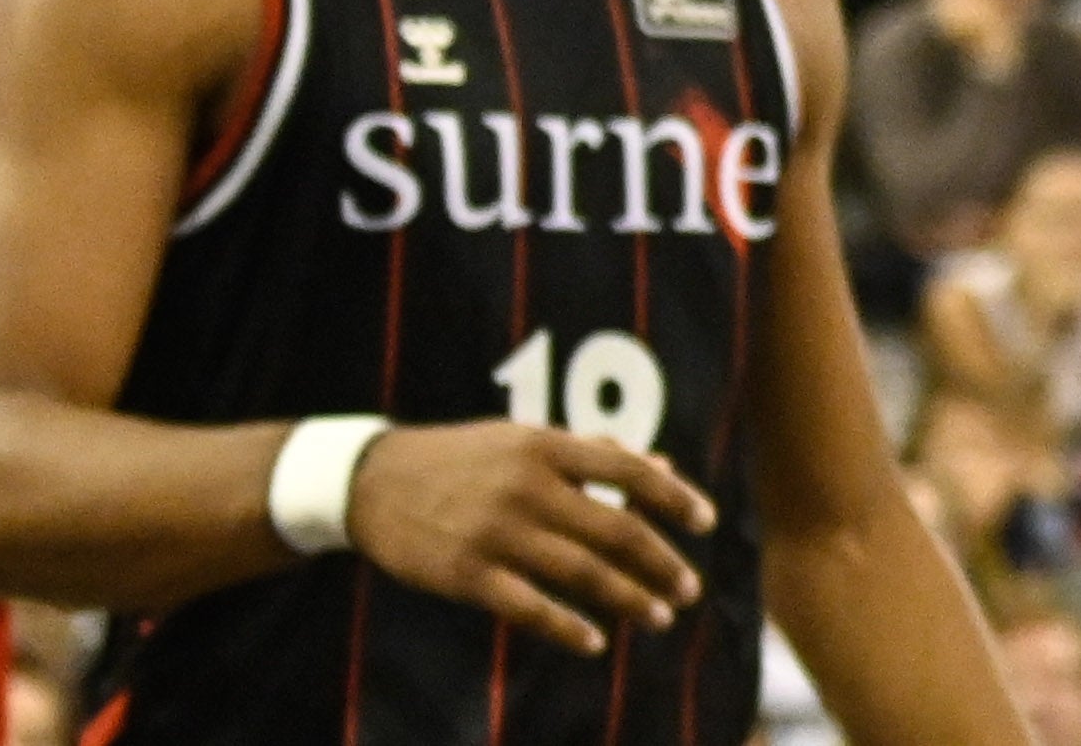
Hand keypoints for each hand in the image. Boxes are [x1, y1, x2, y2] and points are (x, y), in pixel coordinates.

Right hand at [342, 421, 719, 657]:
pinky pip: (529, 607)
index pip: (629, 470)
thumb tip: (662, 468)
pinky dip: (567, 627)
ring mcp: (497, 532)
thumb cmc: (462, 459)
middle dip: (660, 562)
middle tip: (689, 589)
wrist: (373, 481)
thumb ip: (593, 454)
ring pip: (581, 572)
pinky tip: (596, 641)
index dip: (675, 498)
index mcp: (546, 446)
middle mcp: (528, 486)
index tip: (707, 522)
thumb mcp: (524, 440)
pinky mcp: (467, 574)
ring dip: (628, 598)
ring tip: (661, 617)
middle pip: (615, 528)